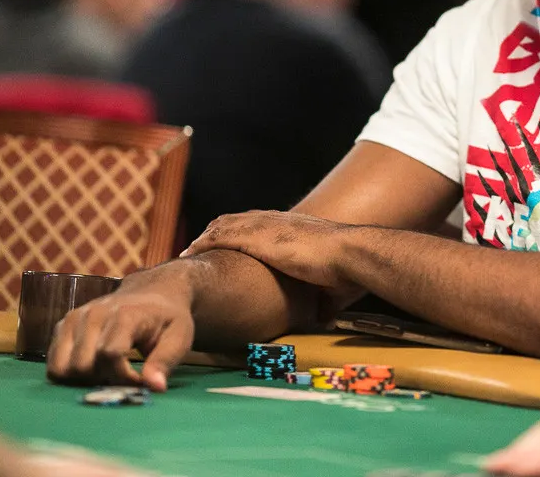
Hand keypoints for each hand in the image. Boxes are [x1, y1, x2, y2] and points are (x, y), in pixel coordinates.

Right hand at [46, 281, 194, 392]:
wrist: (152, 293)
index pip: (109, 356)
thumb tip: (155, 387)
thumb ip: (165, 361)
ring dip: (83, 379)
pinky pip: (54, 363)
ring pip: (62, 368)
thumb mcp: (179, 338)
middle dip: (102, 380)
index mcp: (124, 315)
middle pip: (82, 365)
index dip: (123, 378)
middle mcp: (94, 314)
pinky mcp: (63, 325)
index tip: (139, 380)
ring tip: (107, 371)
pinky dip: (71, 374)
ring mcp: (75, 318)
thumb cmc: (167, 318)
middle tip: (122, 376)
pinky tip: (94, 367)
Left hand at [180, 210, 355, 290]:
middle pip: (236, 219)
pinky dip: (204, 242)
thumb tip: (323, 320)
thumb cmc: (347, 270)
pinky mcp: (256, 236)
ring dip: (205, 237)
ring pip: (224, 225)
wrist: (350, 255)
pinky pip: (220, 235)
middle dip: (218, 231)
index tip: (229, 244)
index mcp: (294, 228)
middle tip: (201, 247)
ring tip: (189, 250)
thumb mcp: (332, 284)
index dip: (243, 233)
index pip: (260, 224)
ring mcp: (265, 227)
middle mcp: (277, 221)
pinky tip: (190, 251)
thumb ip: (323, 300)